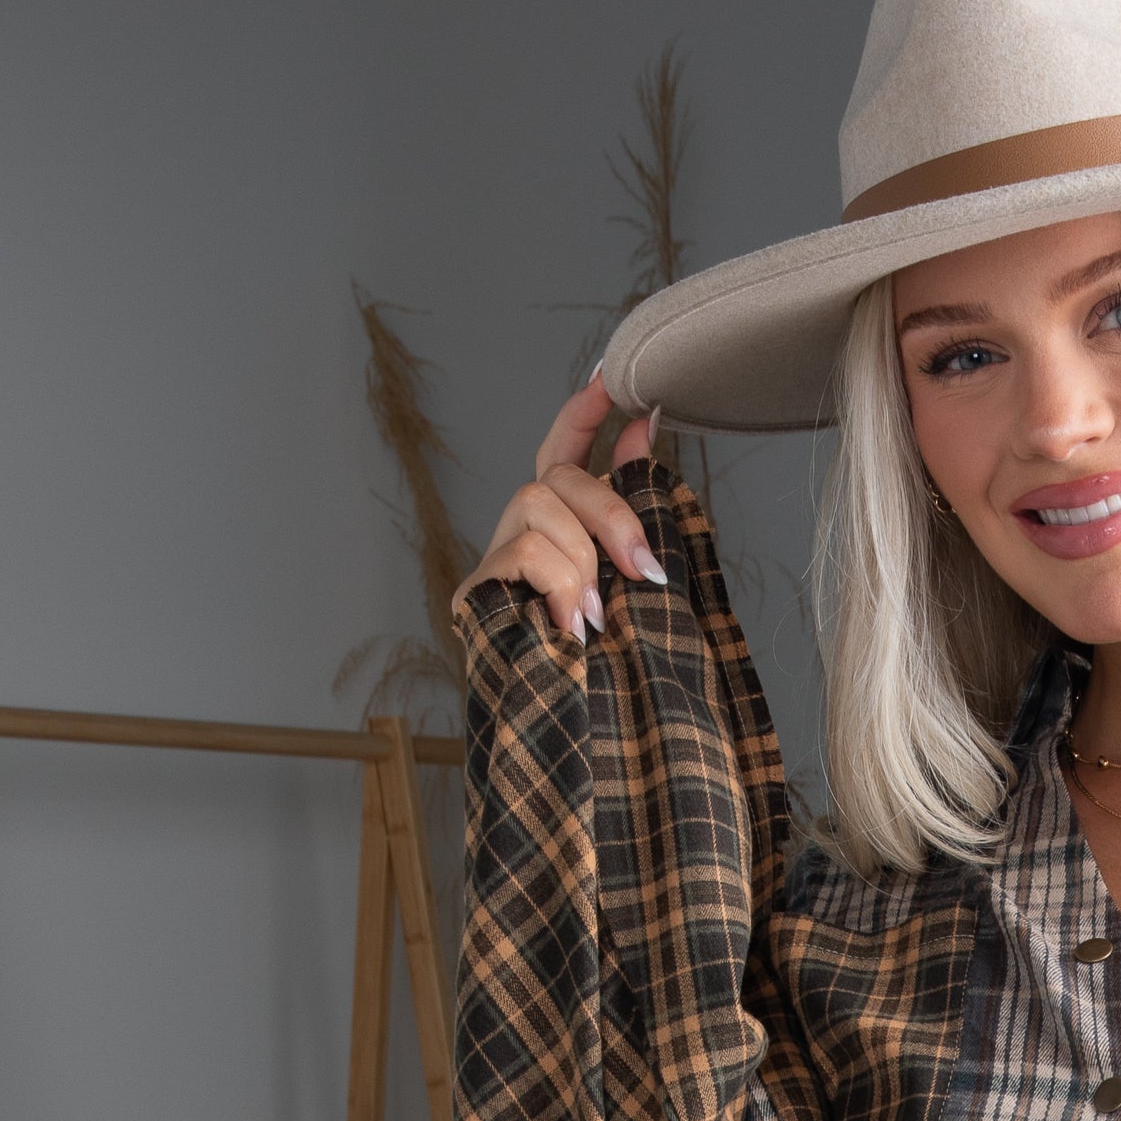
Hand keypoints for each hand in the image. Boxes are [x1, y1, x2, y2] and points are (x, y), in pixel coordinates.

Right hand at [455, 375, 666, 643]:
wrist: (580, 740)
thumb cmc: (612, 667)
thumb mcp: (636, 581)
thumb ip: (637, 509)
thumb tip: (647, 428)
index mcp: (563, 528)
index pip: (564, 451)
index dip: (583, 413)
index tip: (613, 380)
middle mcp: (522, 532)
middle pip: (556, 474)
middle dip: (611, 512)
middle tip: (644, 570)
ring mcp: (495, 560)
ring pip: (539, 506)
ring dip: (582, 560)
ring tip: (594, 619)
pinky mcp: (474, 592)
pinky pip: (525, 550)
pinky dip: (558, 584)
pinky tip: (570, 627)